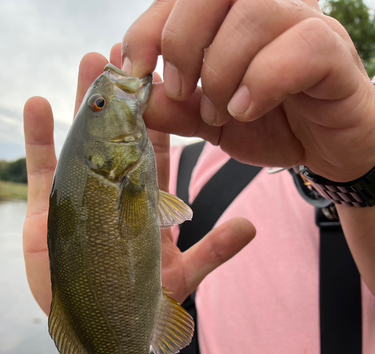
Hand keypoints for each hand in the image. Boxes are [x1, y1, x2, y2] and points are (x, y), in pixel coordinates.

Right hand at [23, 44, 254, 314]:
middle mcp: (114, 196)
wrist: (98, 331)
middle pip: (118, 137)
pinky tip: (39, 104)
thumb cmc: (139, 307)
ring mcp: (81, 199)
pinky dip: (40, 139)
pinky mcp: (50, 211)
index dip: (160, 118)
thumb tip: (252, 226)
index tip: (163, 82)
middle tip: (126, 52)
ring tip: (89, 62)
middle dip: (123, 97)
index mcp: (146, 205)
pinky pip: (43, 169)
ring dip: (85, 104)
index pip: (156, 153)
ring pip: (82, 143)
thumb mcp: (179, 278)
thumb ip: (212, 252)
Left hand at [123, 0, 374, 181]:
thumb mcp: (209, 120)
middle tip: (185, 91)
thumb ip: (172, 105)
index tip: (138, 69)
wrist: (323, 147)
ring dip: (225, 68)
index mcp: (232, 17)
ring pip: (256, 11)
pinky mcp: (334, 52)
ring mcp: (304, 24)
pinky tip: (248, 110)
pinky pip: (301, 46)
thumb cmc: (269, 123)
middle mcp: (269, 8)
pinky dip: (263, 80)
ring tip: (222, 111)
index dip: (151, 25)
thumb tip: (124, 82)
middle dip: (184, 41)